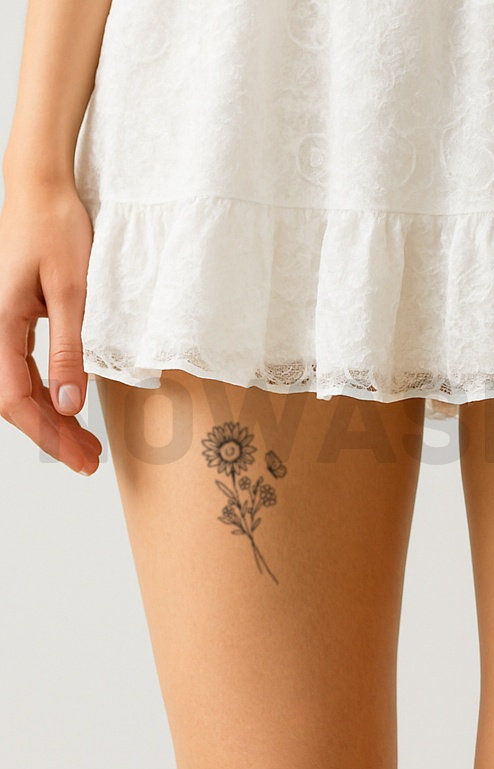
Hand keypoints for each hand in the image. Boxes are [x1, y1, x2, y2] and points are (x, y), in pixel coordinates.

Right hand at [0, 181, 102, 474]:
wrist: (42, 188)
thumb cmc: (56, 228)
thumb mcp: (72, 292)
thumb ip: (70, 351)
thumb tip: (69, 404)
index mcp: (0, 323)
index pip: (14, 397)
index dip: (46, 433)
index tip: (78, 458)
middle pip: (15, 398)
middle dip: (52, 433)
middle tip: (89, 461)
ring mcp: (1, 323)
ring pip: (20, 386)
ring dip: (52, 417)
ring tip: (86, 444)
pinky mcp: (14, 318)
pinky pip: (24, 367)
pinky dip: (48, 391)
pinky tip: (70, 407)